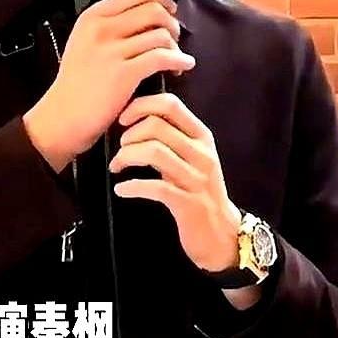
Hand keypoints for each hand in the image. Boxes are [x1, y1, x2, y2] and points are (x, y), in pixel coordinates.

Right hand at [23, 0, 194, 172]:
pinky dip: (179, 60)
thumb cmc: (76, 85)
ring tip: (176, 59)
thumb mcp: (83, 43)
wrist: (63, 117)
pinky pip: (162, 57)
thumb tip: (145, 16)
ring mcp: (111, 51)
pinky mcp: (123, 73)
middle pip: (153, 10)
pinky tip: (183, 66)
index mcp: (92, 17)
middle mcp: (101, 29)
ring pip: (160, 34)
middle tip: (174, 37)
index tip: (169, 9)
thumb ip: (108, 26)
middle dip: (171, 22)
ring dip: (176, 46)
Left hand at [108, 92, 241, 272]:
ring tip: (117, 167)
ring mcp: (196, 179)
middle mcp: (202, 153)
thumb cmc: (198, 191)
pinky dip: (131, 186)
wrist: (221, 234)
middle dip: (129, 135)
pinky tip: (121, 189)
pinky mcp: (188, 204)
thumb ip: (172, 137)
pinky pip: (154, 187)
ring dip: (126, 157)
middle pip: (156, 126)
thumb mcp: (191, 157)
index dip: (141, 105)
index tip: (123, 118)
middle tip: (121, 151)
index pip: (170, 104)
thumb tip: (137, 118)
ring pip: (153, 151)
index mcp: (202, 137)